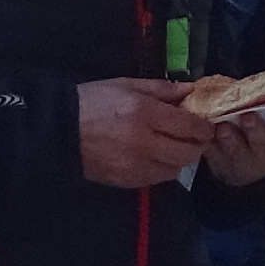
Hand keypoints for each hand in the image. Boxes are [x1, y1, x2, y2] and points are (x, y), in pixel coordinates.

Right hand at [73, 77, 218, 188]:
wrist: (58, 130)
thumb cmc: (92, 101)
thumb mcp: (126, 85)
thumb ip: (162, 89)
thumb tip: (190, 90)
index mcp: (144, 113)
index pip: (189, 126)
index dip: (203, 127)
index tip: (206, 124)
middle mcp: (143, 141)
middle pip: (187, 152)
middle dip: (197, 145)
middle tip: (195, 137)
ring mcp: (135, 165)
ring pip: (176, 168)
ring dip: (181, 158)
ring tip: (174, 146)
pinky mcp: (127, 180)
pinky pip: (158, 178)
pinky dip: (164, 168)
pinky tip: (156, 156)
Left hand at [202, 104, 264, 187]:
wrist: (245, 168)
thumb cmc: (259, 133)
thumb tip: (252, 83)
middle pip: (262, 143)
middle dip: (255, 129)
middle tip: (248, 116)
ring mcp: (242, 161)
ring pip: (236, 151)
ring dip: (230, 138)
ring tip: (222, 127)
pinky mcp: (220, 163)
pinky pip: (213, 153)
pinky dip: (208, 143)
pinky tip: (205, 132)